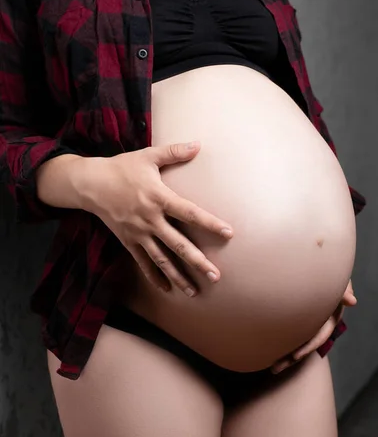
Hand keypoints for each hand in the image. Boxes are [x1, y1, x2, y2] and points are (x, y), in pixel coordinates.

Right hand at [80, 141, 232, 295]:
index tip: (228, 233)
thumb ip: (174, 152)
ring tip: (195, 292)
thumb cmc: (122, 168)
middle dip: (198, 262)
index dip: (209, 223)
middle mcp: (150, 219)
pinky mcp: (128, 241)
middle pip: (178, 244)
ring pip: (162, 259)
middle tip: (216, 276)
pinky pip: (143, 263)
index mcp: (159, 197)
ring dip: (179, 277)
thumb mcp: (148, 156)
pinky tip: (168, 290)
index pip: (190, 212)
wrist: (90, 184)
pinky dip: (155, 277)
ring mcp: (138, 233)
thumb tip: (198, 144)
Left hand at [271, 280, 356, 373]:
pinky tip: (267, 351)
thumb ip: (344, 289)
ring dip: (284, 355)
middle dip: (291, 358)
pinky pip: (290, 333)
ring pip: (296, 341)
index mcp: (330, 316)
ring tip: (270, 367)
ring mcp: (309, 322)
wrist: (317, 267)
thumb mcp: (338, 279)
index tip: (295, 356)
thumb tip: (353, 302)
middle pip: (305, 344)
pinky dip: (281, 342)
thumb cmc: (329, 271)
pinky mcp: (298, 319)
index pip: (319, 334)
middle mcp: (320, 323)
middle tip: (274, 369)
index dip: (308, 346)